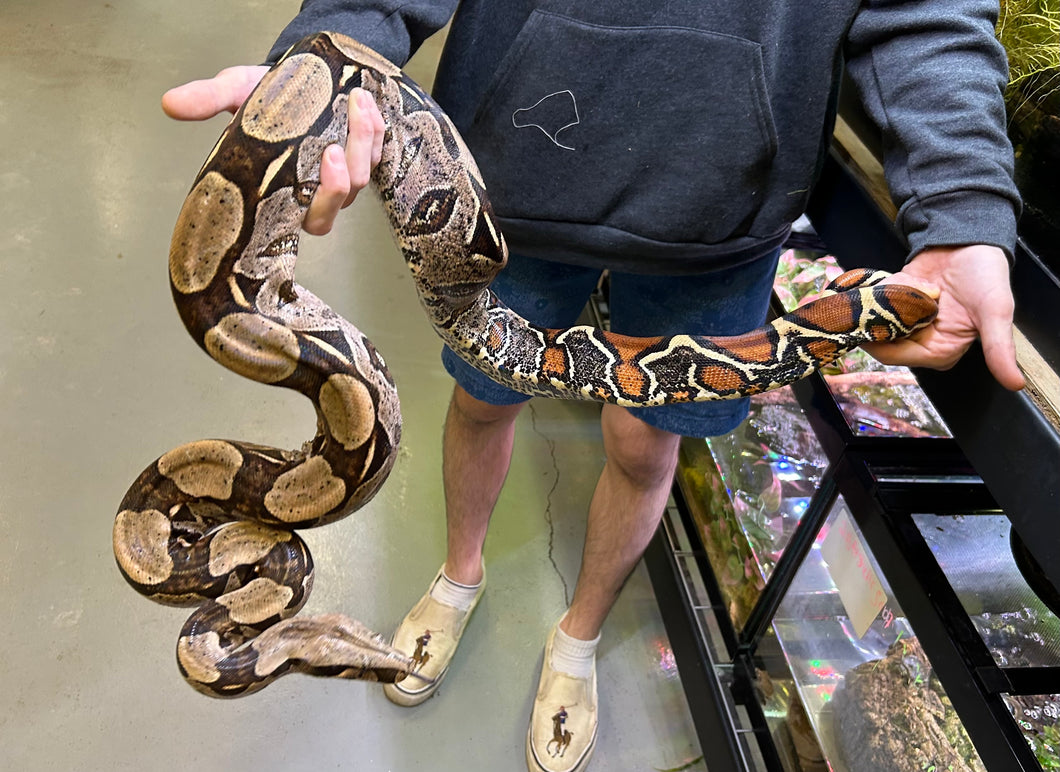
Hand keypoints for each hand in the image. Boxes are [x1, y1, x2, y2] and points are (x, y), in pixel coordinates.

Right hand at [161, 65, 385, 234]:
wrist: (297, 76)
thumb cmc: (266, 96)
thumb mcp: (237, 92)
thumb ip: (209, 100)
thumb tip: (170, 104)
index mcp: (288, 193)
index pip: (312, 219)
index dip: (324, 200)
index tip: (324, 161)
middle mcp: (319, 192)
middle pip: (342, 201)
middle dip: (345, 175)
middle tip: (335, 142)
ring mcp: (345, 178)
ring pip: (364, 178)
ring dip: (363, 142)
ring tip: (356, 104)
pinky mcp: (365, 157)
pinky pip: (379, 153)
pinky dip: (377, 131)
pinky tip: (368, 107)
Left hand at [864, 245, 1024, 390]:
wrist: (968, 240)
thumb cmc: (986, 274)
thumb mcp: (996, 311)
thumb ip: (999, 347)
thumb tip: (1015, 384)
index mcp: (942, 350)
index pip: (900, 357)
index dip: (883, 343)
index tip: (875, 323)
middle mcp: (920, 340)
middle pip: (881, 341)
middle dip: (877, 320)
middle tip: (890, 297)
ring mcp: (905, 322)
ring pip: (874, 321)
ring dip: (878, 303)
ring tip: (902, 284)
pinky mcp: (895, 304)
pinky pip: (875, 303)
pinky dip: (879, 291)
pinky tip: (897, 279)